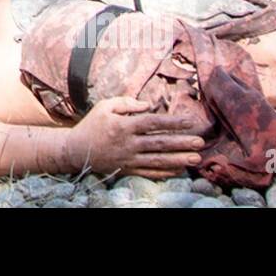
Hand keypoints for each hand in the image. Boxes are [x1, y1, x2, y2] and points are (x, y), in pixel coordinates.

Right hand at [62, 97, 204, 178]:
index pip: (152, 123)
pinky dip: (165, 172)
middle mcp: (128, 143)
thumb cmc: (92, 124)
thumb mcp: (105, 106)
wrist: (75, 150)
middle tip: (200, 142)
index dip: (172, 122)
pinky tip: (179, 170)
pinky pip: (149, 172)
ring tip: (196, 159)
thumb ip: (127, 102)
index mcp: (123, 125)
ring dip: (178, 160)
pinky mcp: (127, 170)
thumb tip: (149, 104)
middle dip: (181, 143)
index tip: (189, 121)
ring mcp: (128, 159)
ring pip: (157, 160)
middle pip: (159, 143)